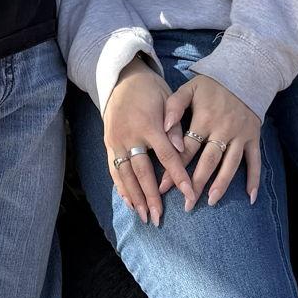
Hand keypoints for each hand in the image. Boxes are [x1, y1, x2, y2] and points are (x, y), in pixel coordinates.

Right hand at [102, 61, 195, 225]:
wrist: (123, 79)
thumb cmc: (152, 90)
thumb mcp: (168, 101)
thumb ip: (174, 126)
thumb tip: (181, 149)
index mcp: (149, 125)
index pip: (167, 156)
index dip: (179, 177)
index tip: (189, 194)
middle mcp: (130, 136)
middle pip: (142, 172)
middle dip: (151, 197)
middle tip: (159, 218)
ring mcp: (116, 141)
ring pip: (125, 175)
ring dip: (135, 198)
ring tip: (143, 216)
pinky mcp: (108, 144)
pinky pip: (114, 170)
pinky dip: (121, 188)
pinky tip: (129, 202)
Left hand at [165, 74, 263, 204]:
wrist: (245, 73)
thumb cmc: (211, 85)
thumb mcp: (189, 88)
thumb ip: (174, 106)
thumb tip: (164, 128)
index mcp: (204, 119)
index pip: (186, 149)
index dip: (174, 168)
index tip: (163, 187)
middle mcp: (223, 129)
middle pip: (208, 161)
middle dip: (196, 184)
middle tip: (186, 205)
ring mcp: (241, 135)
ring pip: (231, 164)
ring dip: (221, 184)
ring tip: (211, 202)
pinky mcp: (254, 137)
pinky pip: (255, 161)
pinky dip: (254, 179)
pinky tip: (250, 198)